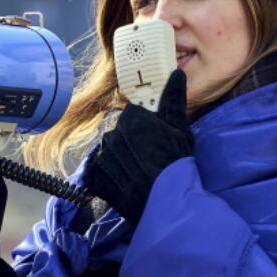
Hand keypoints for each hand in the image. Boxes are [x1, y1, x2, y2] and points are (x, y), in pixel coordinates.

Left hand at [84, 68, 193, 224]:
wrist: (165, 201)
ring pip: (110, 152)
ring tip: (139, 173)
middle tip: (149, 159)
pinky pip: (101, 172)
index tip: (156, 140)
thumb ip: (174, 99)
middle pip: (120, 133)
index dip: (146, 128)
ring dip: (120, 159)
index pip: (134, 116)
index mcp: (131, 119)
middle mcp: (112, 134)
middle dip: (132, 143)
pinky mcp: (96, 178)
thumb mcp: (180, 128)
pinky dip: (111, 177)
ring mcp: (102, 157)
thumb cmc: (175, 162)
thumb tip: (175, 74)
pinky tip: (127, 183)